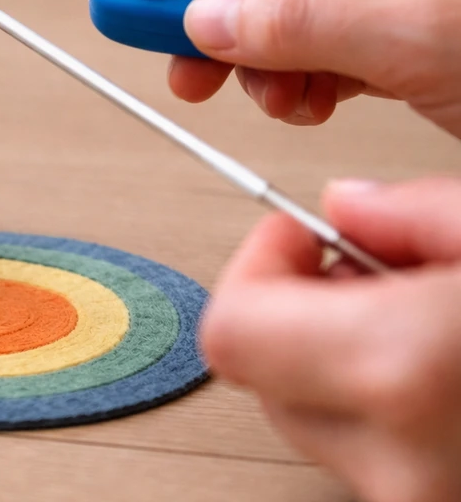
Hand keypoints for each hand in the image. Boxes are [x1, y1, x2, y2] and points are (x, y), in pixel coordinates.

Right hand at [98, 0, 460, 137]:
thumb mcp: (428, 35)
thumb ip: (307, 24)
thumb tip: (209, 21)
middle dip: (215, 3)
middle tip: (166, 42)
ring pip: (294, 1)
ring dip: (258, 54)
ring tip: (259, 94)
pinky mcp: (414, 29)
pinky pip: (329, 41)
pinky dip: (301, 76)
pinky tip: (303, 101)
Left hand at [199, 176, 460, 501]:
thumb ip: (412, 211)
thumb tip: (347, 208)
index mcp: (401, 369)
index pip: (230, 328)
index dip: (254, 268)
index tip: (295, 239)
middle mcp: (398, 461)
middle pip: (261, 375)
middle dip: (301, 311)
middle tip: (375, 274)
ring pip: (312, 417)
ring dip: (347, 362)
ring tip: (430, 327)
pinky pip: (368, 453)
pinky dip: (387, 408)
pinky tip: (445, 375)